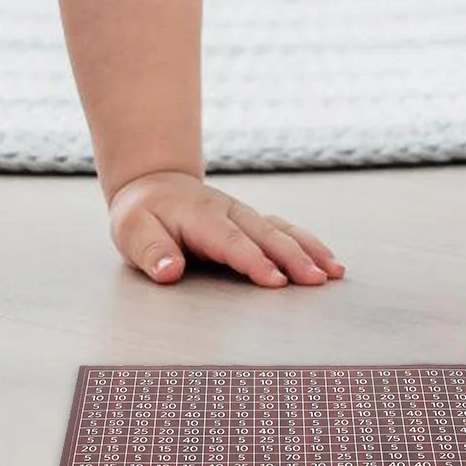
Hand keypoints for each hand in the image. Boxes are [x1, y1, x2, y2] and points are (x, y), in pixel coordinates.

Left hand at [108, 170, 345, 288]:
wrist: (154, 184)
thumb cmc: (142, 214)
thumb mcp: (132, 231)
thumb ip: (152, 251)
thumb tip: (169, 271)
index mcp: (201, 216)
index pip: (231, 242)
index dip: (254, 261)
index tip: (276, 281)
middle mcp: (229, 212)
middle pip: (265, 235)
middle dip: (293, 258)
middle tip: (317, 280)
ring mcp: (243, 214)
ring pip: (281, 230)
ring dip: (308, 250)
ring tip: (333, 272)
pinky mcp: (252, 221)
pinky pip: (284, 229)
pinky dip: (307, 243)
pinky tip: (327, 260)